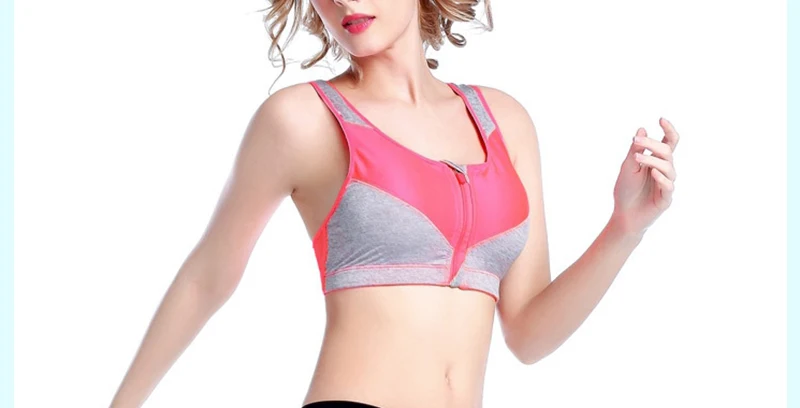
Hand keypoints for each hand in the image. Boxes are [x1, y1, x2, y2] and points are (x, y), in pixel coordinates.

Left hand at [611, 117, 679, 235]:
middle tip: (638, 141)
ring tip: (638, 157)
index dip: (669, 130)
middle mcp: (664, 171)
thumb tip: (641, 129)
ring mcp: (667, 185)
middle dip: (653, 144)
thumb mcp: (628, 167)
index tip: (661, 119)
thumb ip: (635, 150)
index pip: (669, 143)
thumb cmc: (625, 190)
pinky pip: (669, 187)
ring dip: (653, 160)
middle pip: (668, 152)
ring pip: (669, 168)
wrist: (623, 214)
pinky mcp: (665, 199)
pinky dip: (662, 179)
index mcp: (656, 161)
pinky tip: (653, 173)